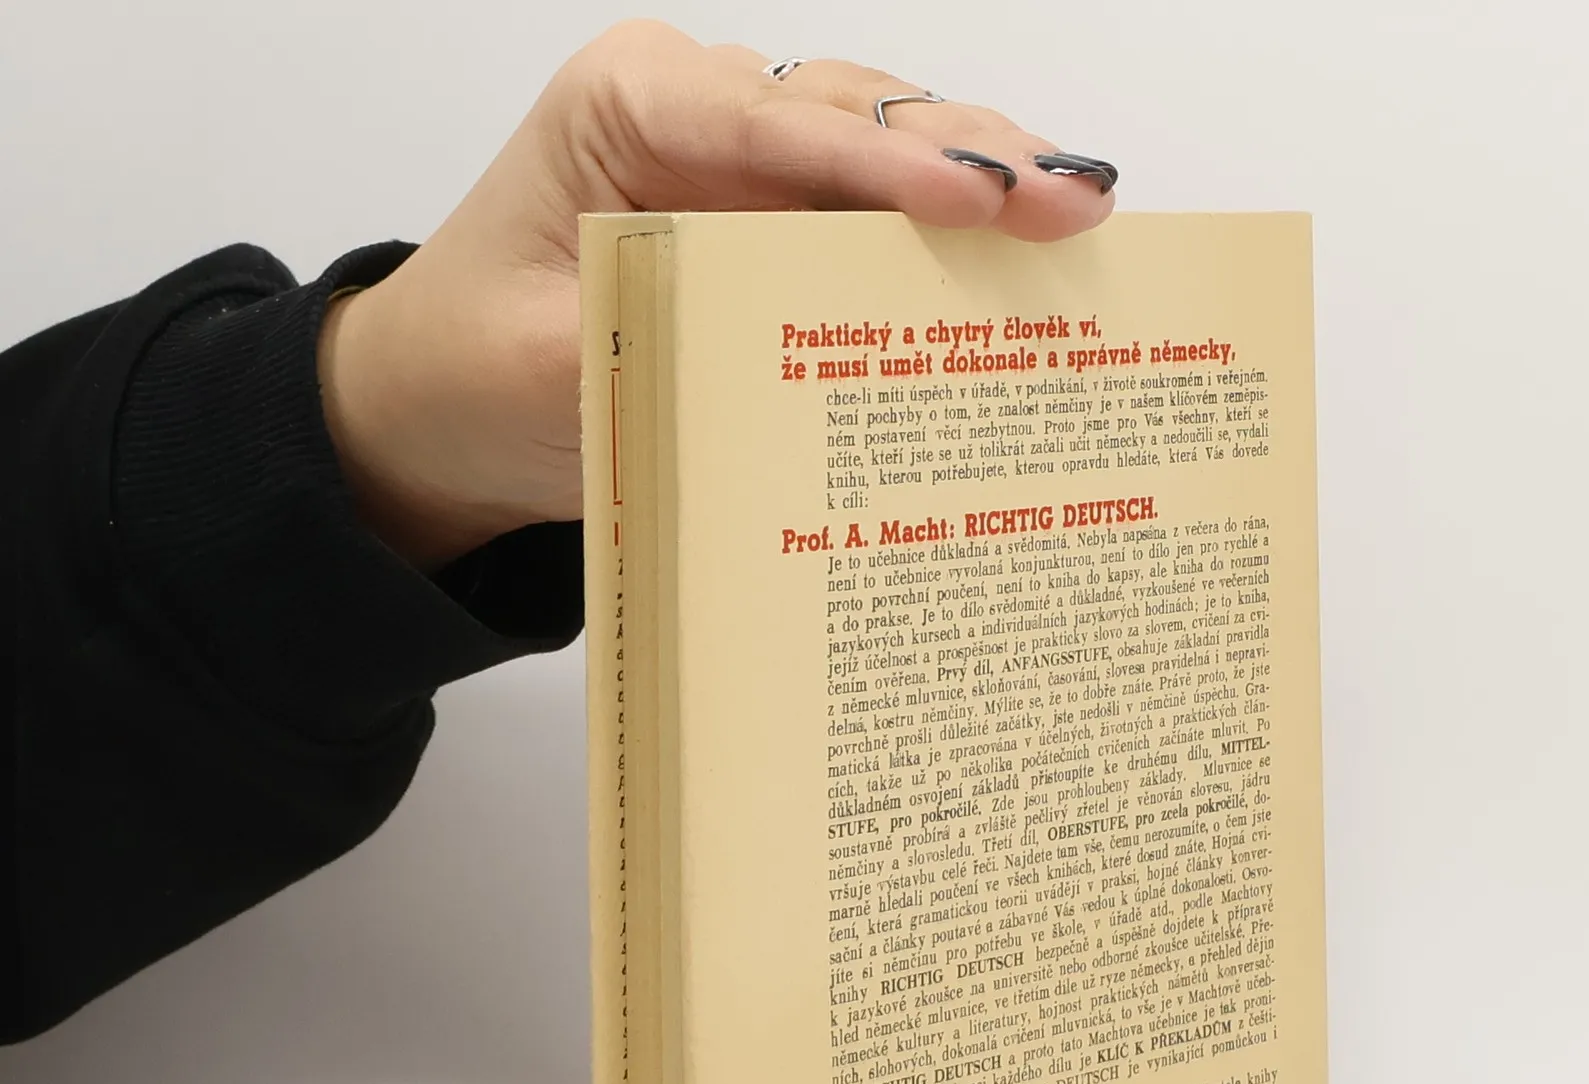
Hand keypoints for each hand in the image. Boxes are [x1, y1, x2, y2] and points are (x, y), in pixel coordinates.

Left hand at [317, 22, 1119, 570]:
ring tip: (1082, 218)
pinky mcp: (781, 228)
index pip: (776, 118)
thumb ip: (667, 344)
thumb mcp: (552, 368)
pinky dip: (955, 248)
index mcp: (629, 104)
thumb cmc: (474, 367)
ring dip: (988, 186)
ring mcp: (753, 168)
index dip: (885, 158)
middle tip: (1071, 203)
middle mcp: (704, 112)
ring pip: (891, 154)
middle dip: (971, 156)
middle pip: (860, 115)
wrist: (441, 407)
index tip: (976, 196)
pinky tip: (1031, 266)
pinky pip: (881, 226)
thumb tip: (792, 364)